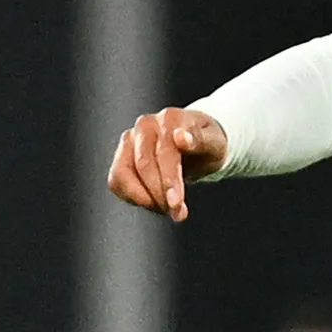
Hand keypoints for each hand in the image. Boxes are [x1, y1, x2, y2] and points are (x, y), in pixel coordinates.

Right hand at [106, 107, 228, 219]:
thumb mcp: (215, 142)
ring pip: (122, 174)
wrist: (195, 142)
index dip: (170, 181)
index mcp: (170, 118)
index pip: (165, 153)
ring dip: (143, 198)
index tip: (177, 205)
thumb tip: (181, 138)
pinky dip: (131, 197)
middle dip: (159, 195)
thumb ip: (200, 140)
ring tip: (165, 208)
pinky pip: (116, 181)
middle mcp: (146, 125)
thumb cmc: (207, 143)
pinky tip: (152, 202)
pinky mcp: (121, 156)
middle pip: (144, 166)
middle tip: (177, 213)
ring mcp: (130, 139)